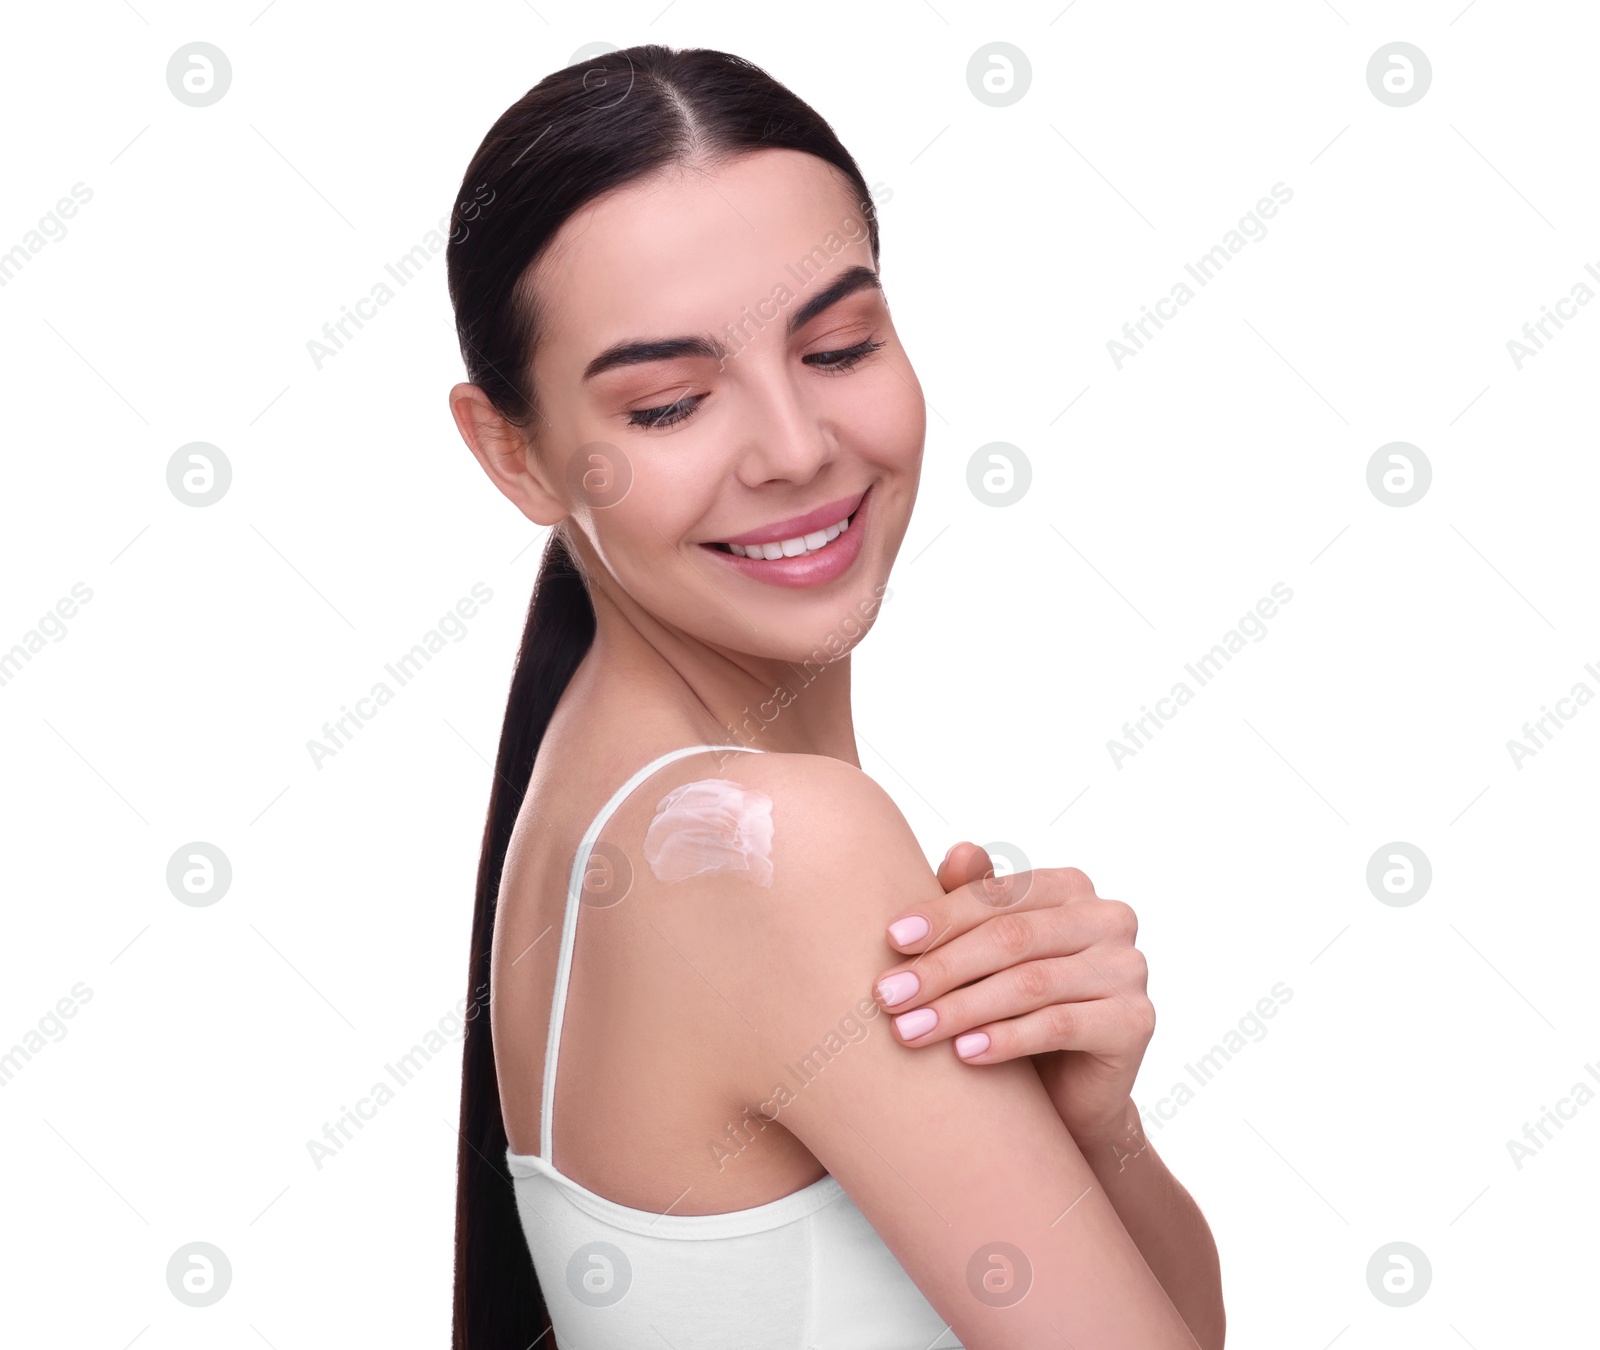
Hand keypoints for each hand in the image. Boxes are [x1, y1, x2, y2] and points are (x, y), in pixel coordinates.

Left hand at [872, 842, 1154, 1143]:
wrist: (1068, 1095)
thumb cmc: (1015, 1008)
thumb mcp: (987, 953)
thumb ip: (973, 900)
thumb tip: (960, 850)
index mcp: (1070, 888)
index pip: (999, 895)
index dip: (942, 916)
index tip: (890, 940)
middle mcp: (1108, 918)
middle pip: (1011, 937)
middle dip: (942, 967)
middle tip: (888, 996)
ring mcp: (1128, 968)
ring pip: (1030, 983)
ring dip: (962, 1008)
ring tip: (911, 1030)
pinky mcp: (1135, 1022)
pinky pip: (1061, 1025)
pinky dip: (1006, 1038)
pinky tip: (964, 1053)